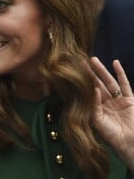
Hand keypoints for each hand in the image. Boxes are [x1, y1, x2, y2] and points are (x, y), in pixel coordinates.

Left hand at [91, 57, 133, 171]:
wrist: (129, 144)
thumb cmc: (111, 135)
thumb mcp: (97, 120)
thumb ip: (94, 104)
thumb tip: (94, 89)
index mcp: (98, 107)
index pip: (90, 90)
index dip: (84, 81)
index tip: (76, 70)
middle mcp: (107, 102)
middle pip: (97, 83)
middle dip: (90, 72)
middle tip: (82, 61)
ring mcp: (118, 100)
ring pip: (108, 81)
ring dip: (101, 70)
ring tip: (93, 60)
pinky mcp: (129, 99)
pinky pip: (124, 84)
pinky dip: (120, 73)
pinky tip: (115, 63)